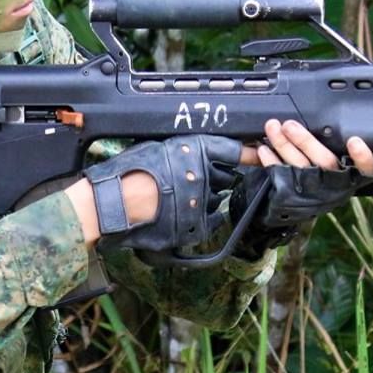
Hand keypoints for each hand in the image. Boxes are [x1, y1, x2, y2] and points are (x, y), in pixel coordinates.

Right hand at [68, 136, 244, 253]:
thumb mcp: (155, 147)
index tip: (260, 153)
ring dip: (203, 200)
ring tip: (174, 201)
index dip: (247, 153)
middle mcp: (203, 175)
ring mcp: (201, 202)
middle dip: (213, 179)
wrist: (112, 204)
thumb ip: (181, 150)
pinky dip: (197, 220)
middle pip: (224, 177)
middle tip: (188, 182)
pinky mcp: (196, 225)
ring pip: (215, 200)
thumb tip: (192, 152)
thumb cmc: (125, 173)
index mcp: (194, 150)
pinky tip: (177, 216)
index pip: (232, 150)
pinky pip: (208, 221)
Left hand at [228, 120, 372, 257]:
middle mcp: (334, 186)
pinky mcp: (292, 196)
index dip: (362, 157)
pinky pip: (280, 177)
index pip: (366, 169)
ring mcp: (313, 192)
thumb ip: (335, 148)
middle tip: (289, 125)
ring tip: (273, 128)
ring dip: (284, 146)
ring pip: (300, 167)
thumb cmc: (322, 176)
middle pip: (324, 163)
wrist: (297, 206)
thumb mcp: (337, 167)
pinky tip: (264, 149)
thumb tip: (330, 124)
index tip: (354, 141)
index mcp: (351, 177)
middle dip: (306, 142)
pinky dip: (271, 162)